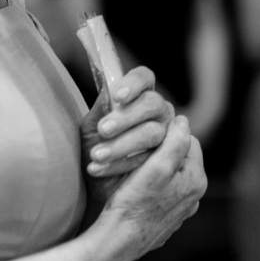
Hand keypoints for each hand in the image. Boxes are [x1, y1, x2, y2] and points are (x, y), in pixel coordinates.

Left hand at [80, 66, 174, 201]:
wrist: (98, 182)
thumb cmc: (96, 147)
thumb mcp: (91, 128)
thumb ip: (101, 110)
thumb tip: (108, 93)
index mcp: (140, 95)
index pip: (144, 78)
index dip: (133, 83)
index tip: (118, 96)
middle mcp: (159, 111)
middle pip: (152, 104)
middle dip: (126, 117)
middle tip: (103, 130)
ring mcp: (168, 134)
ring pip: (153, 132)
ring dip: (121, 144)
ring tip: (97, 155)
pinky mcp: (168, 158)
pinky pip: (150, 158)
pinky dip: (121, 164)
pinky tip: (99, 169)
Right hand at [96, 115, 206, 257]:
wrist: (117, 243)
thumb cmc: (134, 203)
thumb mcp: (156, 166)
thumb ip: (175, 141)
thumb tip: (183, 121)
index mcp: (196, 181)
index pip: (189, 142)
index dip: (168, 132)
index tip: (147, 129)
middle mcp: (193, 198)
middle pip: (180, 160)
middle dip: (161, 150)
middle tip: (138, 145)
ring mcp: (180, 211)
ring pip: (170, 177)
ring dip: (154, 168)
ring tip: (132, 164)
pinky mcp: (165, 221)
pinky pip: (161, 194)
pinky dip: (149, 186)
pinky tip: (132, 185)